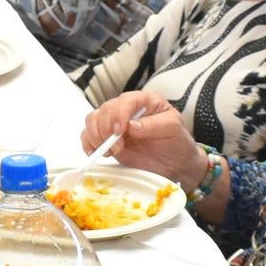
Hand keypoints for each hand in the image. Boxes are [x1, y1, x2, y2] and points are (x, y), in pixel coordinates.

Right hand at [83, 93, 205, 190]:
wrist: (175, 165)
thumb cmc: (177, 143)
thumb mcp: (173, 129)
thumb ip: (154, 125)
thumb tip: (131, 125)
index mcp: (144, 101)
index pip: (125, 100)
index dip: (119, 114)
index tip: (119, 131)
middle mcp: (127, 109)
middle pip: (105, 109)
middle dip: (106, 129)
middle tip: (118, 147)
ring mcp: (115, 124)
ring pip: (93, 119)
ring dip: (96, 136)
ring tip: (110, 151)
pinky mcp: (107, 139)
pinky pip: (89, 135)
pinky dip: (88, 143)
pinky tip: (97, 152)